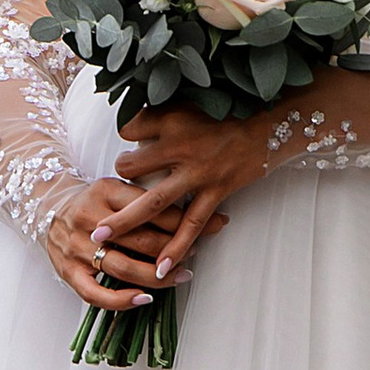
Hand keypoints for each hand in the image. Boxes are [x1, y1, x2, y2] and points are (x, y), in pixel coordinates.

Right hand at [43, 173, 226, 315]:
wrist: (47, 207)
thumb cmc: (93, 201)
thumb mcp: (117, 188)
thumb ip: (147, 199)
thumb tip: (197, 210)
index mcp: (105, 192)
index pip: (152, 208)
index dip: (183, 220)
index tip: (208, 224)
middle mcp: (91, 219)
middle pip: (142, 239)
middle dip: (176, 248)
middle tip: (196, 249)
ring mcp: (78, 248)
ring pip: (125, 267)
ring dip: (158, 275)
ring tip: (181, 275)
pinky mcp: (68, 272)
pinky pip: (96, 294)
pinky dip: (122, 300)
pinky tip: (144, 299)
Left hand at [112, 105, 286, 280]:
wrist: (271, 125)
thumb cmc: (231, 110)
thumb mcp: (193, 102)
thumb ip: (163, 113)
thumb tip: (135, 124)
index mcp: (173, 121)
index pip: (130, 128)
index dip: (126, 134)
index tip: (129, 139)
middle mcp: (181, 147)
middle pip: (132, 168)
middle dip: (114, 179)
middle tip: (98, 197)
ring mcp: (198, 173)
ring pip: (154, 202)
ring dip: (126, 223)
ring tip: (102, 240)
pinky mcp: (216, 191)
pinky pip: (191, 224)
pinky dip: (176, 247)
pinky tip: (160, 267)